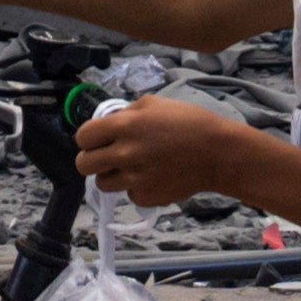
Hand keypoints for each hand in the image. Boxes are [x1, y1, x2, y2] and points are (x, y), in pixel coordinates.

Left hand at [80, 96, 279, 215]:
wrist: (217, 153)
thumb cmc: (189, 122)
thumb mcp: (154, 104)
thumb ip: (126, 113)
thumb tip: (108, 123)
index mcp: (124, 126)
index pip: (82, 136)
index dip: (87, 138)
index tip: (97, 140)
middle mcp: (125, 153)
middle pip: (83, 165)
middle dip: (91, 159)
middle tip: (106, 157)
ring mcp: (134, 179)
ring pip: (102, 184)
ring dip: (112, 175)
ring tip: (131, 167)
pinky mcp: (145, 197)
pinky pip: (128, 194)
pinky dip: (136, 188)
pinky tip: (153, 176)